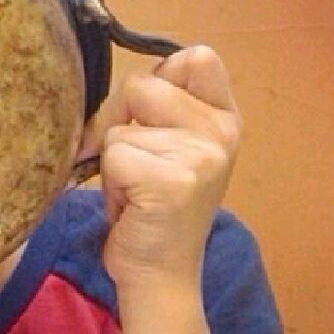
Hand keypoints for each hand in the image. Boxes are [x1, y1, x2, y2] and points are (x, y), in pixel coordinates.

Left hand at [77, 45, 241, 333]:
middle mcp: (221, 133)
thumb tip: (121, 82)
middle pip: (140, 85)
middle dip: (118, 122)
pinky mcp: (172, 181)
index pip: (196, 58)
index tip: (147, 117)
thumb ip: (161, 110)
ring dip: (112, 160)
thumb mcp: (170, 150)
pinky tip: (129, 206)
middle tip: (131, 164)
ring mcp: (200, 156)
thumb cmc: (151, 210)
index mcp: (224, 119)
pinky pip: (113, 155)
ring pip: (119, 128)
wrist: (160, 276)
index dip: (157, 79)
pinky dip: (109, 183)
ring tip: (133, 191)